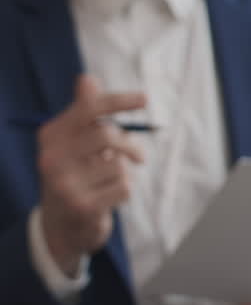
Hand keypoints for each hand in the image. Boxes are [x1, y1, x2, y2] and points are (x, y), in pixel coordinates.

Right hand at [37, 75, 145, 275]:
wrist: (61, 225)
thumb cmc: (75, 173)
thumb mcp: (74, 141)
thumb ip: (84, 111)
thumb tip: (86, 79)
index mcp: (51, 135)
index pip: (88, 109)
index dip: (118, 101)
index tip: (145, 99)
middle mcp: (51, 158)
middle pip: (107, 135)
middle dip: (129, 145)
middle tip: (137, 156)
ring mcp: (64, 184)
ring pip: (119, 164)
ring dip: (125, 172)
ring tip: (111, 181)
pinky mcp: (81, 207)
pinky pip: (124, 187)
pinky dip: (125, 191)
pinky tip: (108, 198)